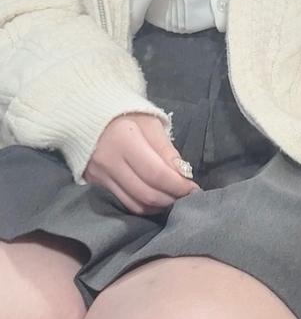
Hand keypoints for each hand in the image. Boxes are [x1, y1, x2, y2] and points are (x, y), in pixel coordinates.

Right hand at [84, 113, 199, 214]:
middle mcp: (109, 162)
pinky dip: (144, 205)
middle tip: (187, 196)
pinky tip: (156, 199)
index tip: (193, 188)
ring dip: (159, 206)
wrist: (88, 113)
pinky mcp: (95, 184)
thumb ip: (166, 150)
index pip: (156, 174)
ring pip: (135, 204)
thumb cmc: (125, 114)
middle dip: (171, 198)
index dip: (178, 185)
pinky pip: (124, 202)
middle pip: (146, 193)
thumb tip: (183, 175)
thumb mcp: (150, 123)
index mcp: (124, 141)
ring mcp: (99, 176)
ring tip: (174, 198)